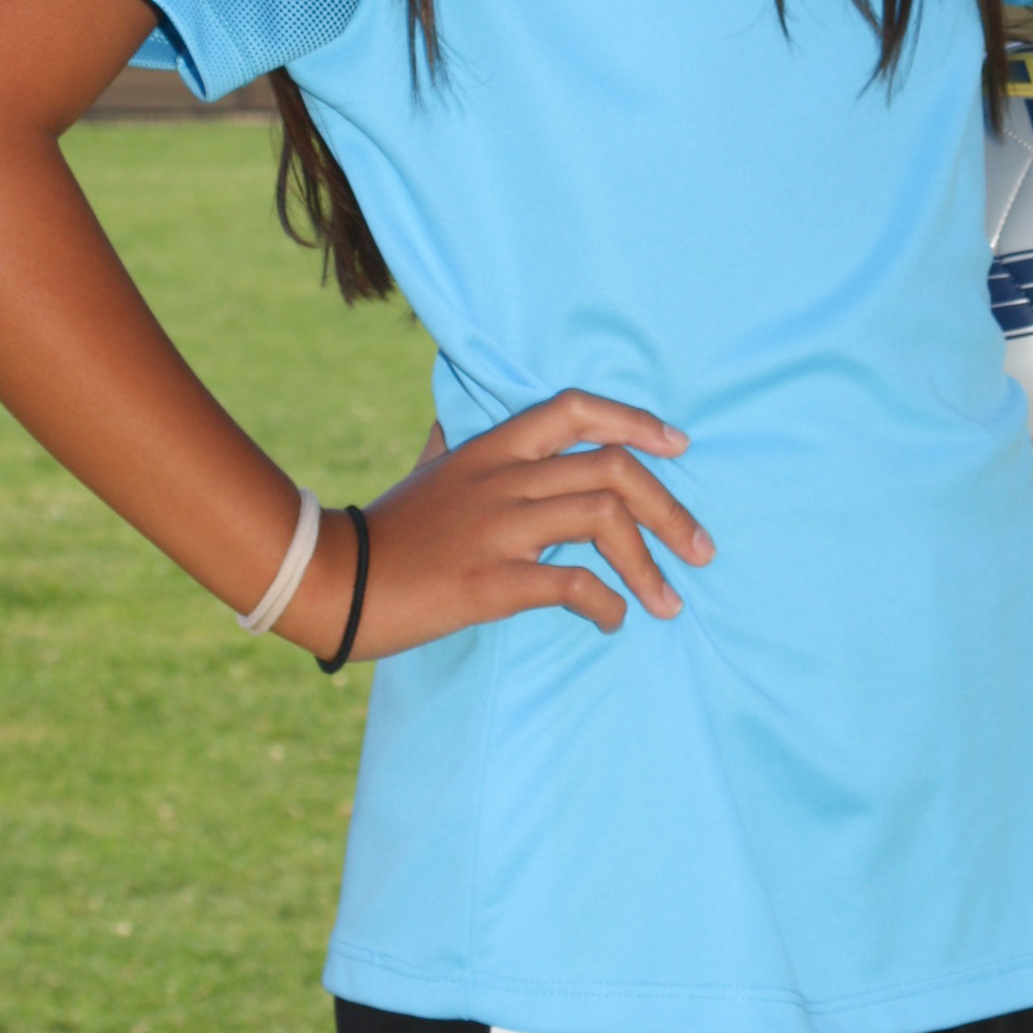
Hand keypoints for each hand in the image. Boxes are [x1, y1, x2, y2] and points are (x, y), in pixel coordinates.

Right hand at [348, 389, 712, 661]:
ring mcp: (497, 528)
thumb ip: (447, 445)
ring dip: (650, 563)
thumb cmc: (386, 531)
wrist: (332, 580)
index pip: (574, 409)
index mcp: (491, 449)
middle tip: (700, 548)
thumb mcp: (423, 470)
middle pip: (610, 468)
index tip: (678, 446)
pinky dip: (606, 604)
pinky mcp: (489, 581)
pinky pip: (570, 583)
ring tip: (670, 601)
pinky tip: (612, 623)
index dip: (635, 421)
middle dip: (669, 508)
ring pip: (601, 518)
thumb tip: (447, 422)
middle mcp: (502, 479)